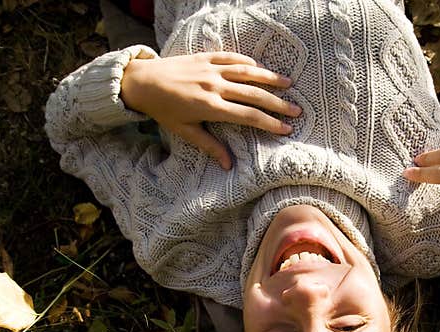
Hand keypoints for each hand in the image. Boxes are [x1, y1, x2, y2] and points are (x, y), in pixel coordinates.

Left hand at [120, 52, 301, 169]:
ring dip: (270, 78)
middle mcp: (214, 87)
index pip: (248, 116)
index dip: (269, 123)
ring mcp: (211, 70)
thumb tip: (230, 166)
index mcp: (211, 107)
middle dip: (277, 104)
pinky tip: (261, 68)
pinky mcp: (206, 57)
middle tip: (296, 111)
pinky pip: (232, 58)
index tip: (286, 129)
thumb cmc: (163, 110)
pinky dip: (248, 62)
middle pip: (254, 95)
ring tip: (288, 84)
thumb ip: (210, 147)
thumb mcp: (185, 132)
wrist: (142, 82)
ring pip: (247, 73)